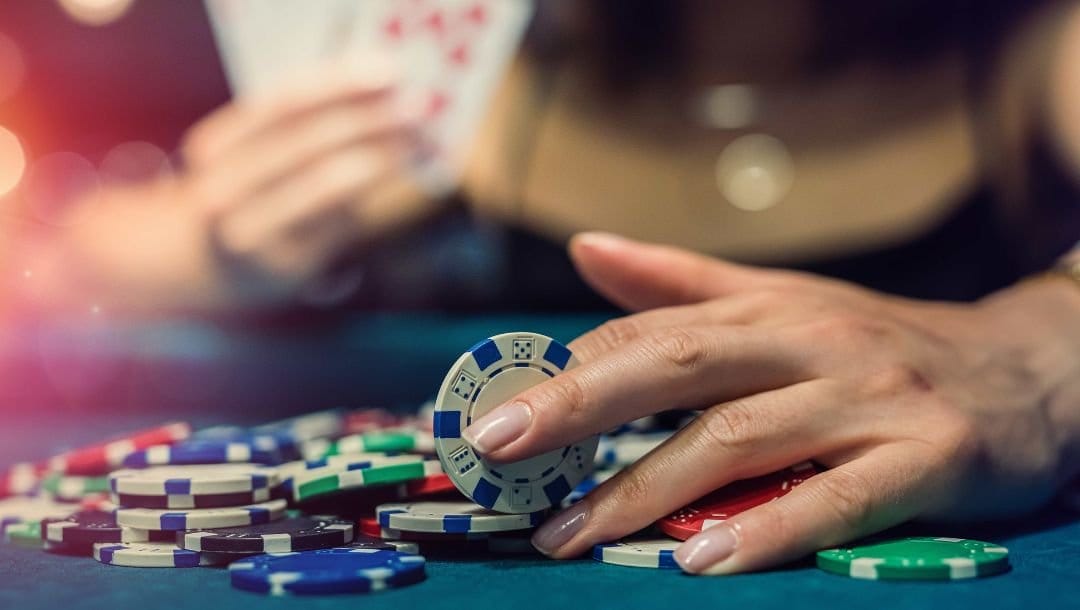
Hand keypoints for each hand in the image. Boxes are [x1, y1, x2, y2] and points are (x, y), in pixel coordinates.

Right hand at [178, 60, 420, 304]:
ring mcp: (252, 233)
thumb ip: (309, 119)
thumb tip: (386, 84)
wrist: (216, 265)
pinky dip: (376, 191)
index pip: (283, 103)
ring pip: (328, 184)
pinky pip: (341, 221)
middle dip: (371, 120)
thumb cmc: (254, 190)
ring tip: (421, 139)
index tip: (390, 71)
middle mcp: (224, 190)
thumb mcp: (258, 150)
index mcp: (214, 145)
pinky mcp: (288, 265)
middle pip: (309, 142)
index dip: (340, 84)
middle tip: (421, 106)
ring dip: (383, 156)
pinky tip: (404, 171)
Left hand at [462, 232, 1079, 574]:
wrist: (1028, 368)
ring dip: (649, 488)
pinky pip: (837, 499)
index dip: (568, 367)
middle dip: (582, 405)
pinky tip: (704, 559)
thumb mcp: (784, 300)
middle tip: (500, 449)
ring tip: (575, 534)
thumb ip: (682, 283)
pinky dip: (769, 529)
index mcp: (768, 309)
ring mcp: (869, 399)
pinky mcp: (926, 458)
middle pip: (680, 368)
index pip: (650, 330)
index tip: (493, 409)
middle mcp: (812, 343)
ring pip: (741, 439)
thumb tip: (587, 251)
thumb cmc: (881, 342)